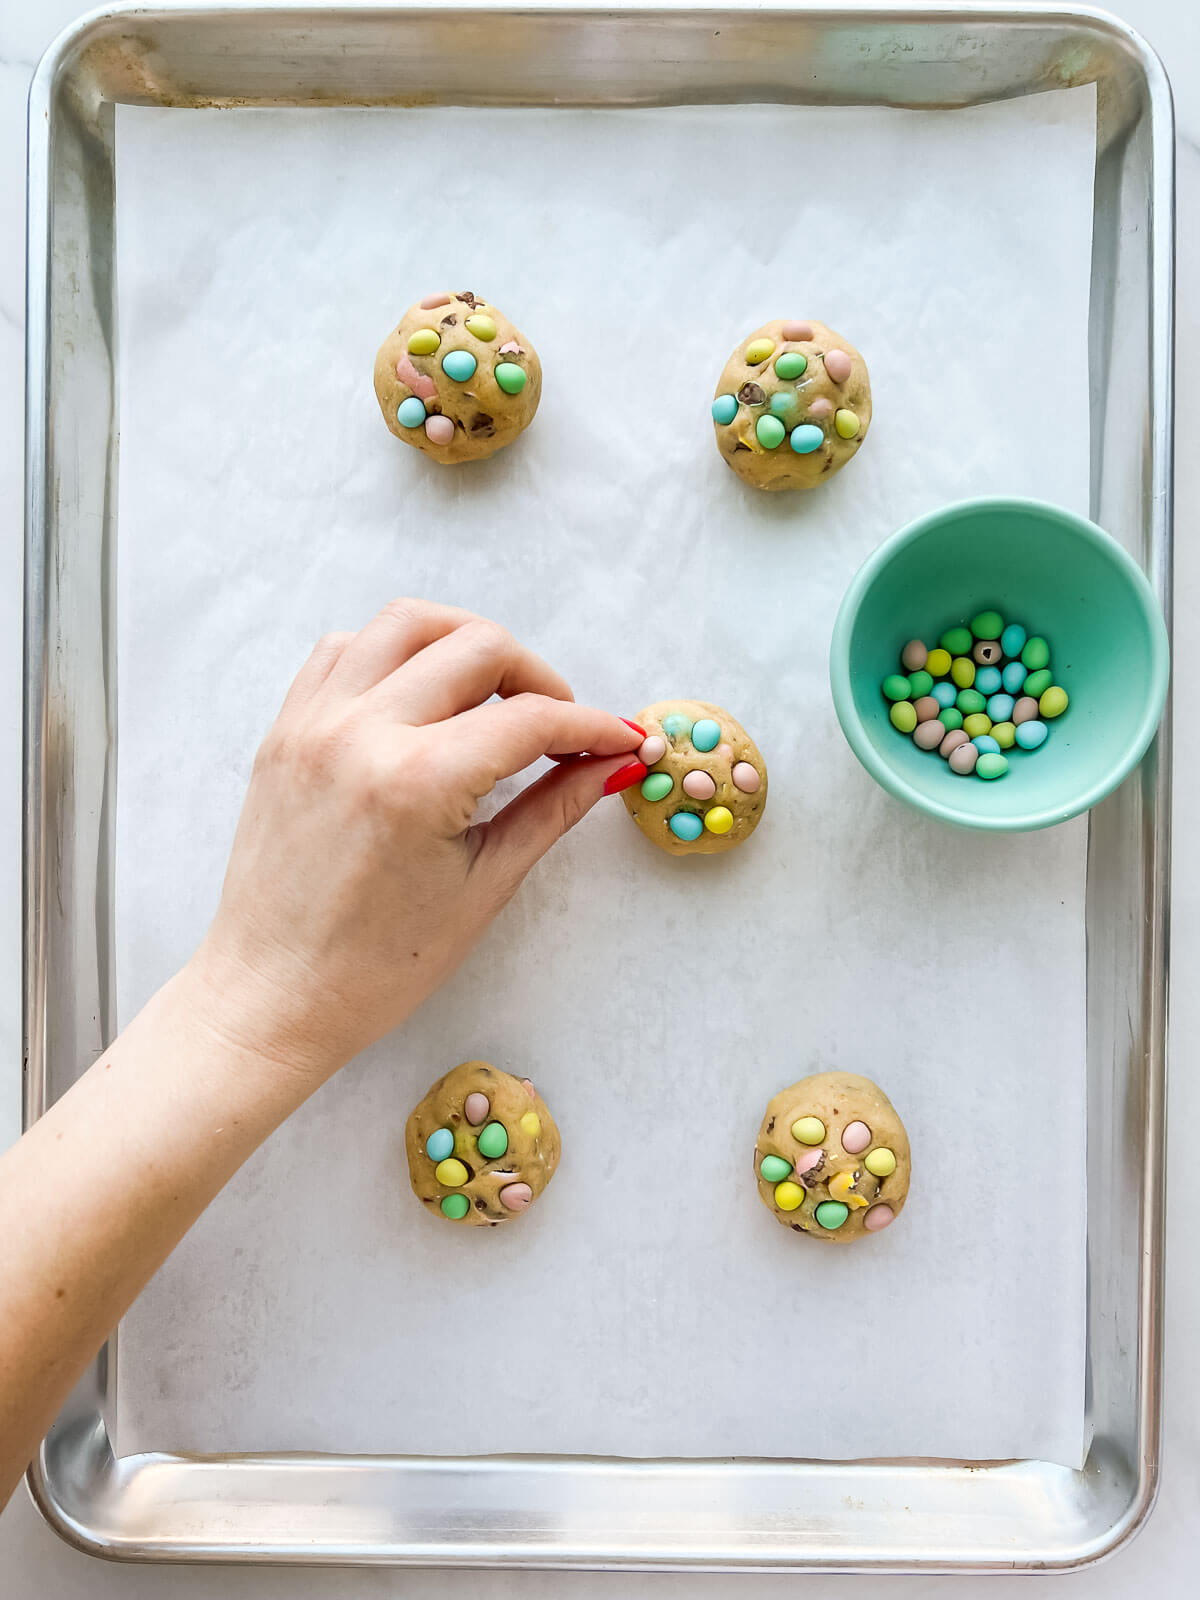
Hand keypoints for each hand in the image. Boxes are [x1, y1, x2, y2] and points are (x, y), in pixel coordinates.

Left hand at [186, 600, 643, 1083]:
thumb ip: (550, 810)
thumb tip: (607, 766)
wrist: (272, 994)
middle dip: (537, 678)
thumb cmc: (374, 965)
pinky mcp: (286, 728)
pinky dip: (395, 652)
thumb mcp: (483, 887)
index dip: (589, 727)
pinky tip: (423, 694)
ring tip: (495, 693)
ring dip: (466, 643)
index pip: (529, 720)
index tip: (616, 739)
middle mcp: (360, 733)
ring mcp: (315, 723)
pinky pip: (345, 648)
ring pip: (408, 622)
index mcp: (415, 782)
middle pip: (477, 648)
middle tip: (559, 726)